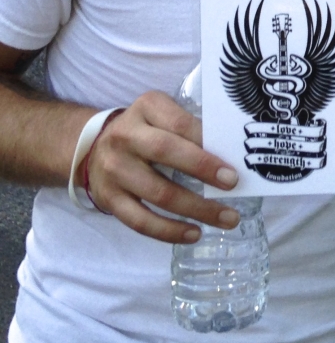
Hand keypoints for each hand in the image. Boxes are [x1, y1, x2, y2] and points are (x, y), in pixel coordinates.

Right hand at [81, 91, 241, 242]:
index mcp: (146, 108)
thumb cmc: (145, 129)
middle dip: (203, 169)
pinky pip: (140, 221)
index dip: (205, 141)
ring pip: (158, 193)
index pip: (179, 123)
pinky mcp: (109, 199)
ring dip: (196, 209)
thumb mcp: (162, 114)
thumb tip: (231, 153)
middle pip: (166, 152)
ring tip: (228, 218)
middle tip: (233, 184)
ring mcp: (115, 170)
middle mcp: (126, 136)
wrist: (93, 146)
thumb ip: (190, 127)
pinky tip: (194, 234)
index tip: (232, 160)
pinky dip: (169, 231)